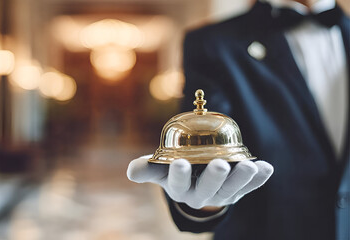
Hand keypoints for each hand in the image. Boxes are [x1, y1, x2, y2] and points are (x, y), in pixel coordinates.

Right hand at [127, 155, 273, 208]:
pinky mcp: (238, 191)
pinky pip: (250, 186)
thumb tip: (132, 171)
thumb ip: (147, 168)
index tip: (180, 163)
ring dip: (241, 178)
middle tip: (219, 164)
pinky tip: (267, 167)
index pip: (178, 185)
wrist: (196, 179)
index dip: (179, 176)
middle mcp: (202, 196)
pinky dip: (259, 178)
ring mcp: (222, 195)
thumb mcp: (160, 168)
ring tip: (249, 166)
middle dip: (214, 178)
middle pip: (208, 190)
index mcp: (181, 191)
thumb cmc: (175, 170)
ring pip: (232, 189)